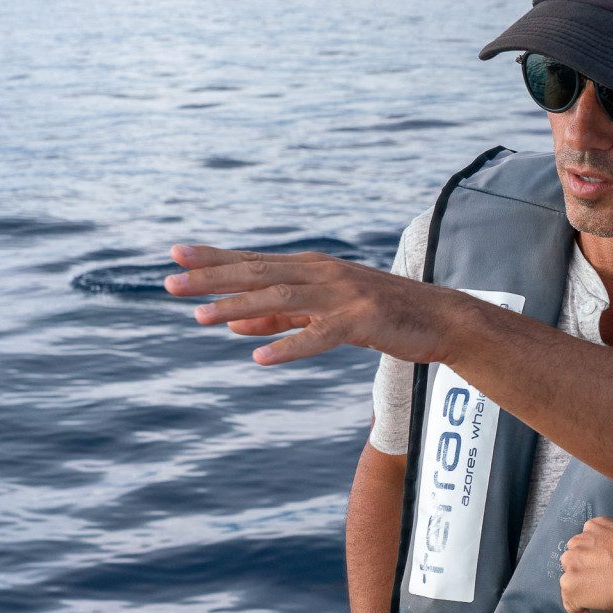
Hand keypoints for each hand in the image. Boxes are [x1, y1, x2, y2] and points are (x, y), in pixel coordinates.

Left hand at [165, 244, 478, 365]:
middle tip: (168, 283)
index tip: (174, 254)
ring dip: (239, 308)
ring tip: (201, 318)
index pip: (254, 261)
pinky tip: (261, 357)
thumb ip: (280, 316)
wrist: (444, 320)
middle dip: (212, 278)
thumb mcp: (326, 313)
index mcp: (314, 268)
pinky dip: (289, 345)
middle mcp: (324, 274)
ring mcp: (344, 295)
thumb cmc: (385, 316)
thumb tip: (233, 322)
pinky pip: (320, 335)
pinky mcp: (364, 320)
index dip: (214, 258)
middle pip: (259, 274)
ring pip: (283, 300)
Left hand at [559, 518, 612, 612]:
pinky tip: (598, 610)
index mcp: (596, 527)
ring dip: (583, 589)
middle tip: (604, 584)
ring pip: (570, 581)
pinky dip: (583, 610)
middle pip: (573, 561)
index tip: (605, 569)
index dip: (595, 559)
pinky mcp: (571, 586)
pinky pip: (571, 604)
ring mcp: (572, 564)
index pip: (586, 543)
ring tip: (601, 599)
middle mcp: (579, 542)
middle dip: (585, 572)